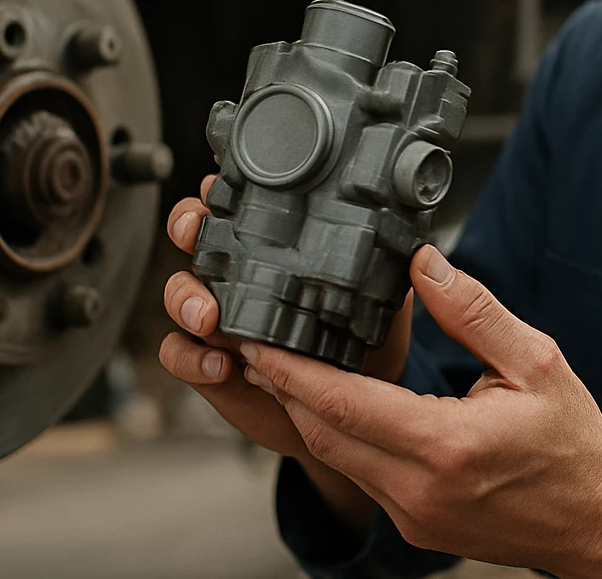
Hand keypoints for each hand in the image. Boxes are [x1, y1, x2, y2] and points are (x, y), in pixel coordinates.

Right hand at [157, 175, 412, 529]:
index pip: (241, 203)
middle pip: (195, 234)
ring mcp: (221, 319)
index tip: (218, 187)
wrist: (356, 413)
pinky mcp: (210, 364)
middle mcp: (243, 275)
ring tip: (211, 314)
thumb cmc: (368, 346)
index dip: (223, 190)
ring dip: (186, 297)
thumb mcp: (387, 302)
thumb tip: (422, 255)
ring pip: (180, 292)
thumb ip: (396, 274)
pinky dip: (191, 358)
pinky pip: (179, 354)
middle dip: (189, 228)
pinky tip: (219, 364)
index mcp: (280, 248)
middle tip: (199, 236)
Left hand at [238, 245, 601, 578]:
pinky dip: (336, 436)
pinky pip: (359, 475)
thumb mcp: (534, 361)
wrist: (597, 522)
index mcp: (446, 446)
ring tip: (279, 364)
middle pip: (322, 433)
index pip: (343, 405)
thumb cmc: (572, 444)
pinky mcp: (414, 525)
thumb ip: (473, 311)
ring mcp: (412, 516)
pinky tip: (330, 403)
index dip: (290, 370)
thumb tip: (423, 263)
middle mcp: (419, 490)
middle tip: (250, 341)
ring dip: (304, 411)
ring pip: (334, 457)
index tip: (255, 339)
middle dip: (281, 386)